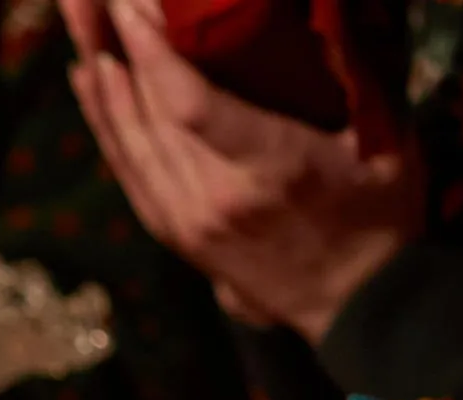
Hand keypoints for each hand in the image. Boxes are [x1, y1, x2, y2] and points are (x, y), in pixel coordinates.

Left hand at [68, 0, 422, 342]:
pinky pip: (128, 170)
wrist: (359, 305)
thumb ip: (350, 72)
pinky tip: (87, 76)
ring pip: (129, 140)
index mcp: (271, 168)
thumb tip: (319, 5)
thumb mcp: (385, 139)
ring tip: (77, 11)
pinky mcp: (178, 234)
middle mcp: (217, 200)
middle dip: (113, 41)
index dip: (154, 51)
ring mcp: (191, 222)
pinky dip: (104, 121)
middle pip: (148, 114)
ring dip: (98, 70)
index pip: (191, 106)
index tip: (133, 0)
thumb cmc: (380, 212)